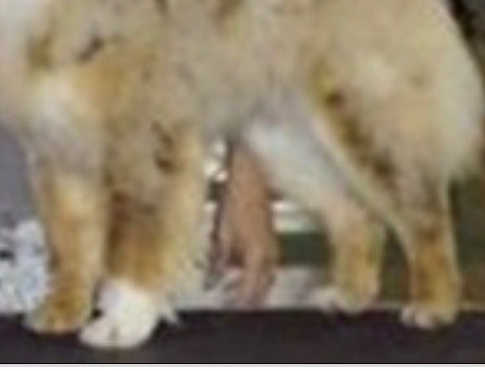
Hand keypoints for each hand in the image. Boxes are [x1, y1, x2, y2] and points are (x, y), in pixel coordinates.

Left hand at [211, 146, 277, 307]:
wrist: (251, 172)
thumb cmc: (235, 196)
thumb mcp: (221, 231)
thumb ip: (218, 261)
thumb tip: (211, 281)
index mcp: (258, 256)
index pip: (250, 292)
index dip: (238, 305)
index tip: (227, 312)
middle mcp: (270, 254)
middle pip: (262, 288)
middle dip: (248, 300)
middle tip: (232, 307)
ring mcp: (273, 244)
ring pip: (266, 275)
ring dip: (251, 286)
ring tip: (233, 291)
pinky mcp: (270, 234)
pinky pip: (265, 261)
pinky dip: (253, 270)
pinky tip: (238, 266)